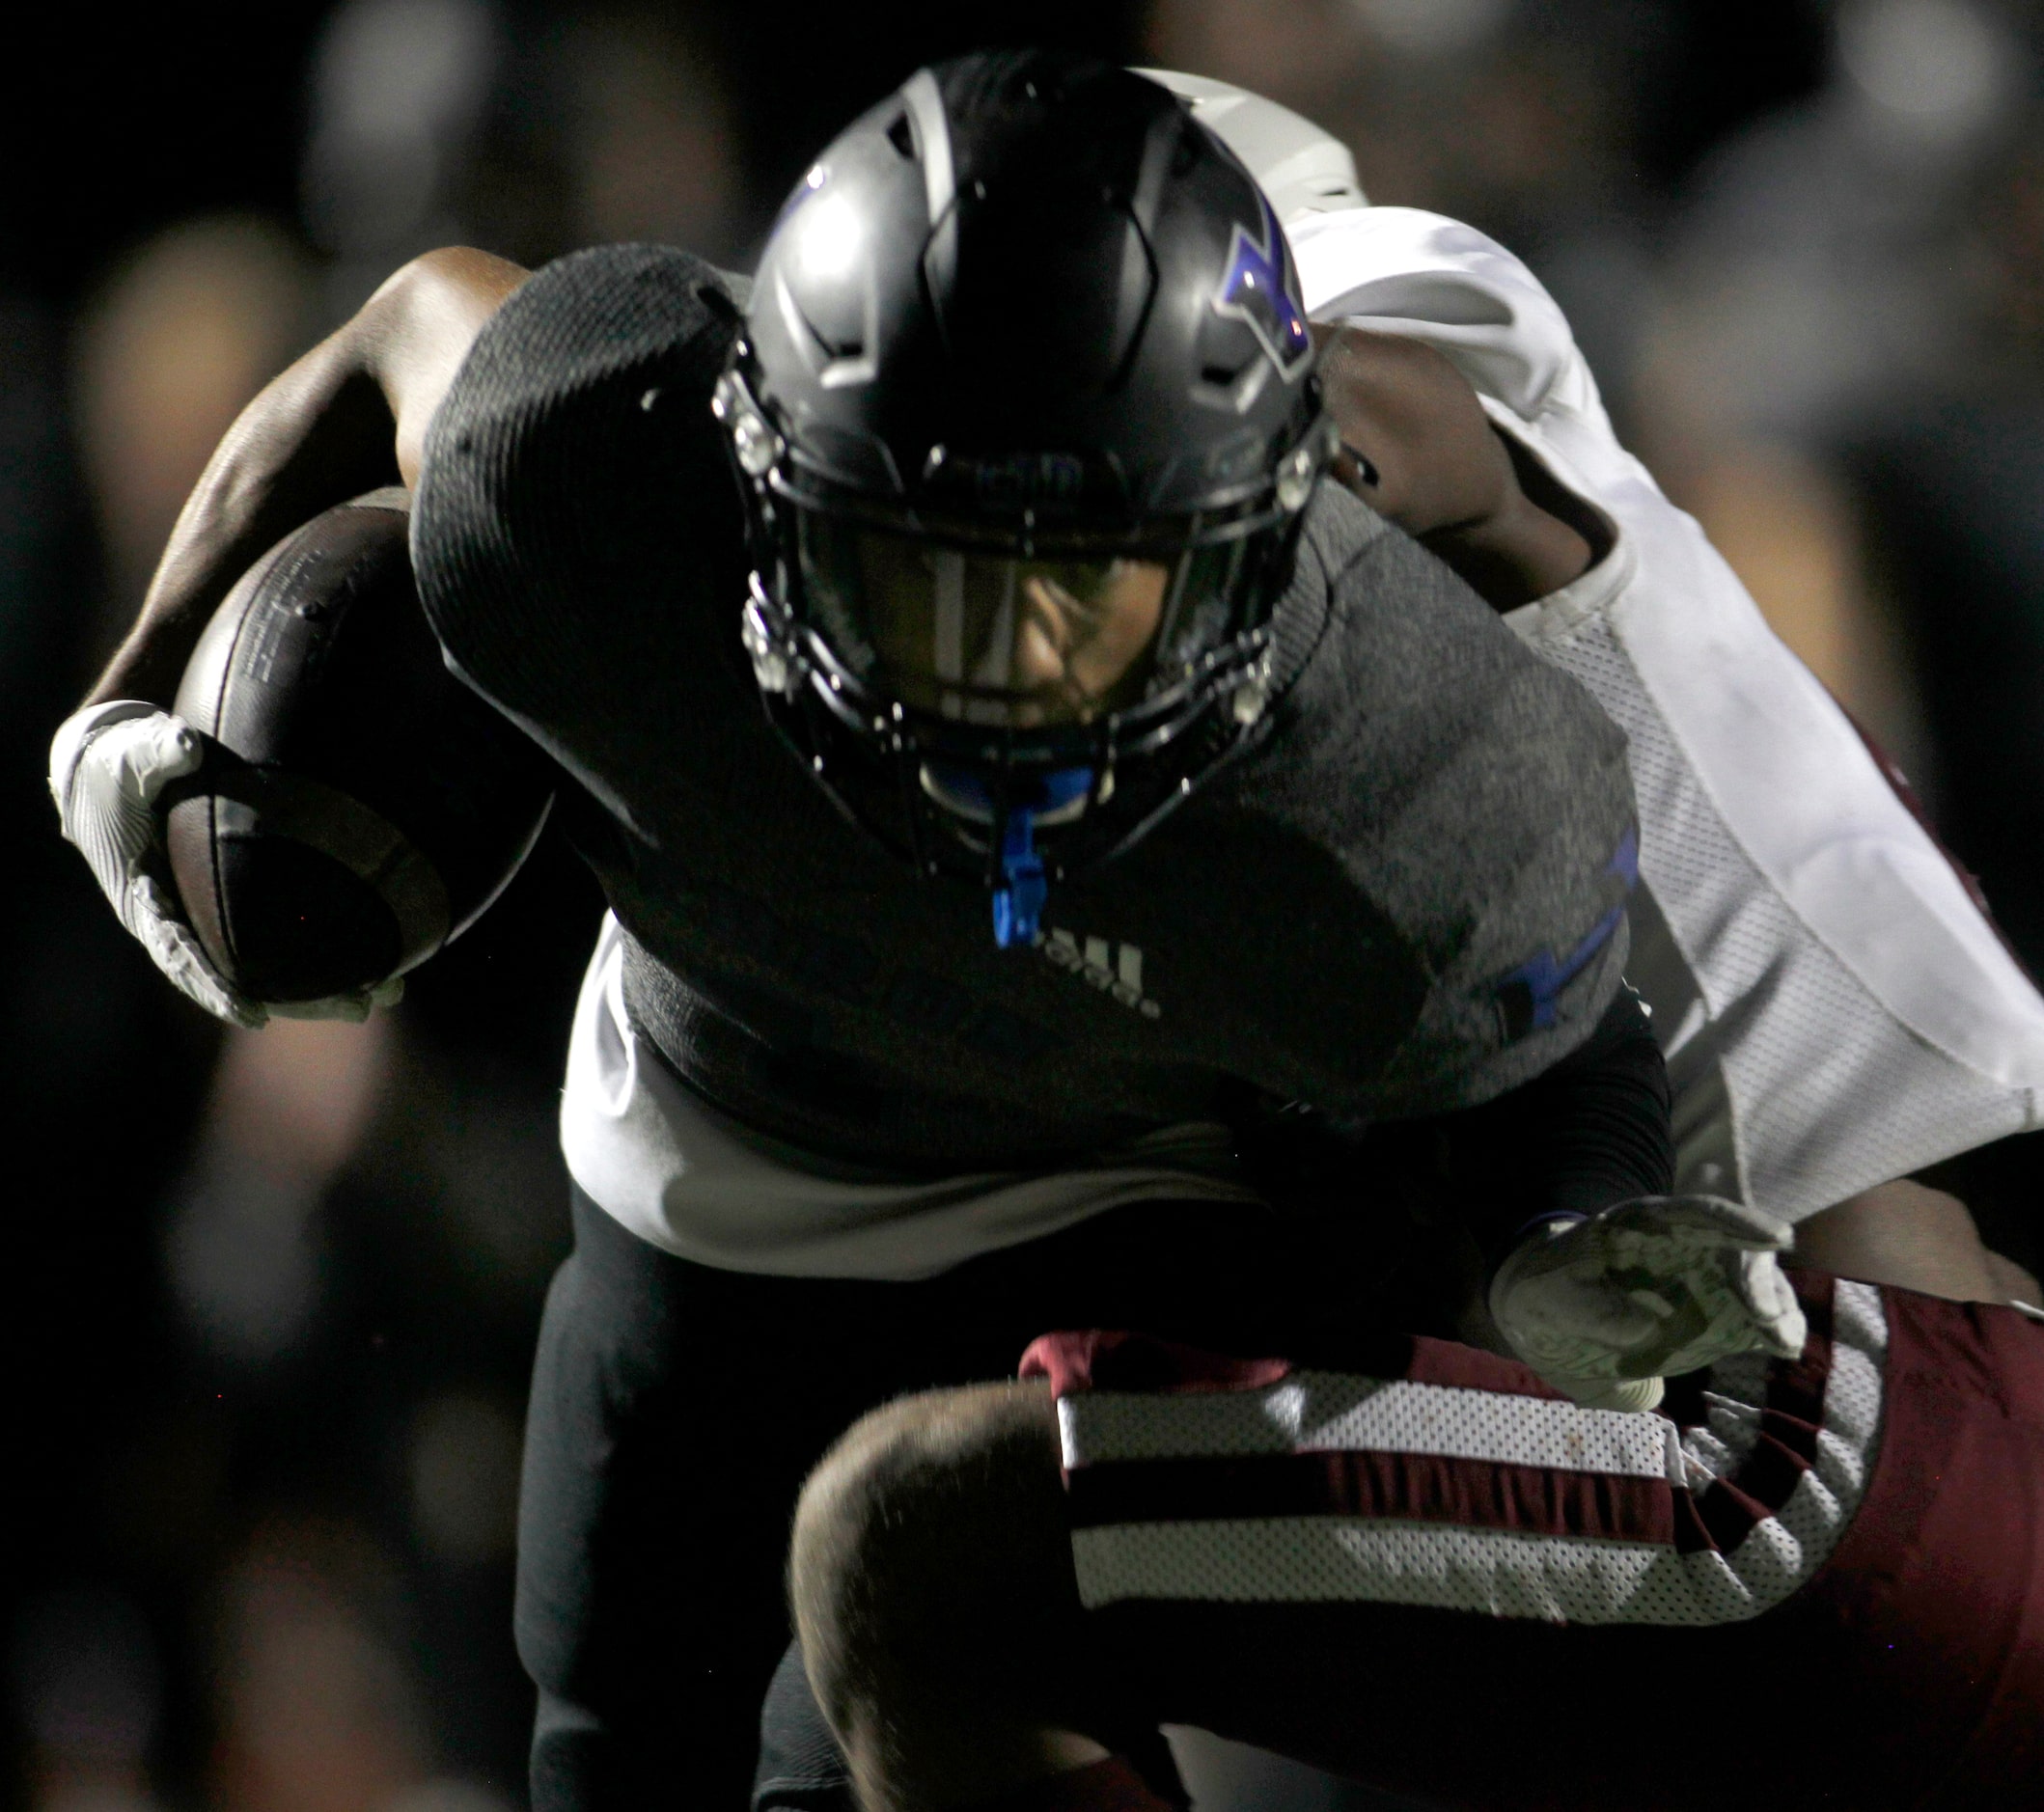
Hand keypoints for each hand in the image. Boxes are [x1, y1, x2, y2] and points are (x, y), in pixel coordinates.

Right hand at [49, 701, 401, 1029]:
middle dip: (299, 999)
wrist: (118, 768)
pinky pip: (283, 938)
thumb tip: (185, 745)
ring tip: (384, 995)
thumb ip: (154, 754)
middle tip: (358, 1008)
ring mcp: (213, 915)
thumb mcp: (128, 759)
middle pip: (243, 975)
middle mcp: (182, 919)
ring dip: (325, 987)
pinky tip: (376, 964)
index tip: (255, 1014)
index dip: (216, 986)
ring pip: (272, 965)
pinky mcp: (239, 903)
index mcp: (147, 899)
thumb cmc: (120, 767)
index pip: (183, 954)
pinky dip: (323, 954)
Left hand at [1489, 1195, 1806, 1412]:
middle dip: (1759, 1276)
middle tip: (1763, 1314)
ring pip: (1757, 1283)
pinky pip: (1754, 1316)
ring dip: (1775, 1307)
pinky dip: (1773, 1329)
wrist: (1556, 1305)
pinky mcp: (1716, 1312)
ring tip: (1778, 1338)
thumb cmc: (1553, 1287)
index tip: (1775, 1236)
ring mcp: (1706, 1278)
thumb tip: (1648, 1328)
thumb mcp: (1554, 1294)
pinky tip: (1781, 1346)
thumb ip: (1593, 1309)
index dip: (1736, 1221)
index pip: (1696, 1212)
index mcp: (1644, 1224)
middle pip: (1738, 1248)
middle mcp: (1687, 1244)